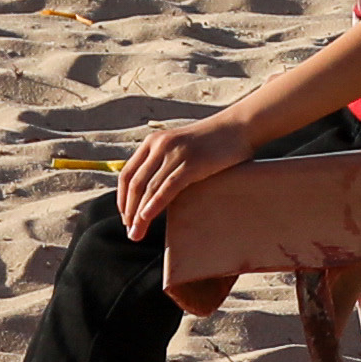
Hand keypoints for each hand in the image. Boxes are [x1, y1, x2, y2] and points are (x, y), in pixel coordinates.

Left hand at [115, 103, 275, 255]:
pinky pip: (167, 187)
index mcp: (153, 142)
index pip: (127, 174)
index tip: (126, 218)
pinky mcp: (191, 162)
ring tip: (137, 233)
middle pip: (134, 184)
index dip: (122, 199)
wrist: (238, 127)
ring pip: (148, 188)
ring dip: (139, 214)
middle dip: (129, 211)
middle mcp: (160, 145)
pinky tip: (147, 218)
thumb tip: (151, 196)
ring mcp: (175, 153)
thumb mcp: (180, 149)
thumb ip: (164, 165)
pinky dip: (154, 204)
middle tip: (130, 232)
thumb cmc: (212, 143)